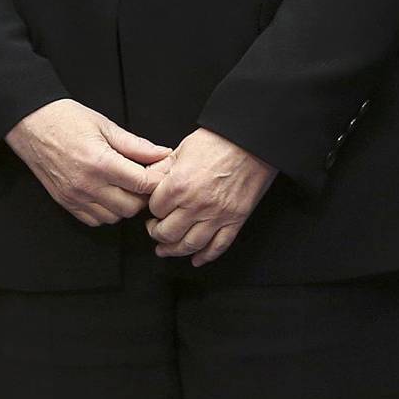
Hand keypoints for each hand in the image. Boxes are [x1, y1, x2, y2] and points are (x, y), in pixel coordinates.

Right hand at [5, 100, 169, 227]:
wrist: (31, 123)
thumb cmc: (66, 119)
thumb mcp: (105, 125)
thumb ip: (136, 145)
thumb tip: (163, 154)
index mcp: (100, 162)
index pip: (143, 184)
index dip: (159, 180)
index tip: (161, 172)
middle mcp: (87, 184)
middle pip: (132, 206)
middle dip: (143, 195)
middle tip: (143, 179)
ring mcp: (75, 196)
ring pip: (115, 217)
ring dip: (124, 205)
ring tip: (123, 186)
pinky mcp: (65, 202)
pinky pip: (95, 220)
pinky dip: (106, 212)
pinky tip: (107, 194)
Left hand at [145, 128, 276, 268]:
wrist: (251, 140)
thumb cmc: (219, 140)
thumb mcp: (182, 149)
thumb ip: (162, 168)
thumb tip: (147, 179)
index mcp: (179, 185)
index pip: (154, 209)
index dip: (151, 210)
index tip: (153, 210)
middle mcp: (196, 204)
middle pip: (167, 233)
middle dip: (157, 234)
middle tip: (155, 230)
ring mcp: (217, 215)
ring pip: (190, 245)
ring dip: (174, 251)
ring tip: (166, 250)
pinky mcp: (235, 220)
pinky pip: (218, 246)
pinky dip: (206, 257)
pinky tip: (197, 259)